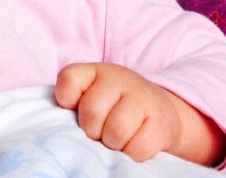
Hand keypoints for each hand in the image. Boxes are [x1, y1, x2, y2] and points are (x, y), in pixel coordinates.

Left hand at [55, 62, 224, 165]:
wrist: (158, 110)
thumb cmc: (112, 106)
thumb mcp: (90, 95)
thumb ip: (73, 103)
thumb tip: (64, 129)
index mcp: (94, 71)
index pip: (68, 79)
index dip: (66, 100)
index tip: (75, 108)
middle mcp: (119, 79)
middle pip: (91, 113)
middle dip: (92, 130)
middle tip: (99, 131)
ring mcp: (143, 99)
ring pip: (115, 131)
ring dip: (112, 143)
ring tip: (116, 138)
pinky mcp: (161, 123)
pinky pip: (138, 148)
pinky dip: (132, 153)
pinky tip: (133, 143)